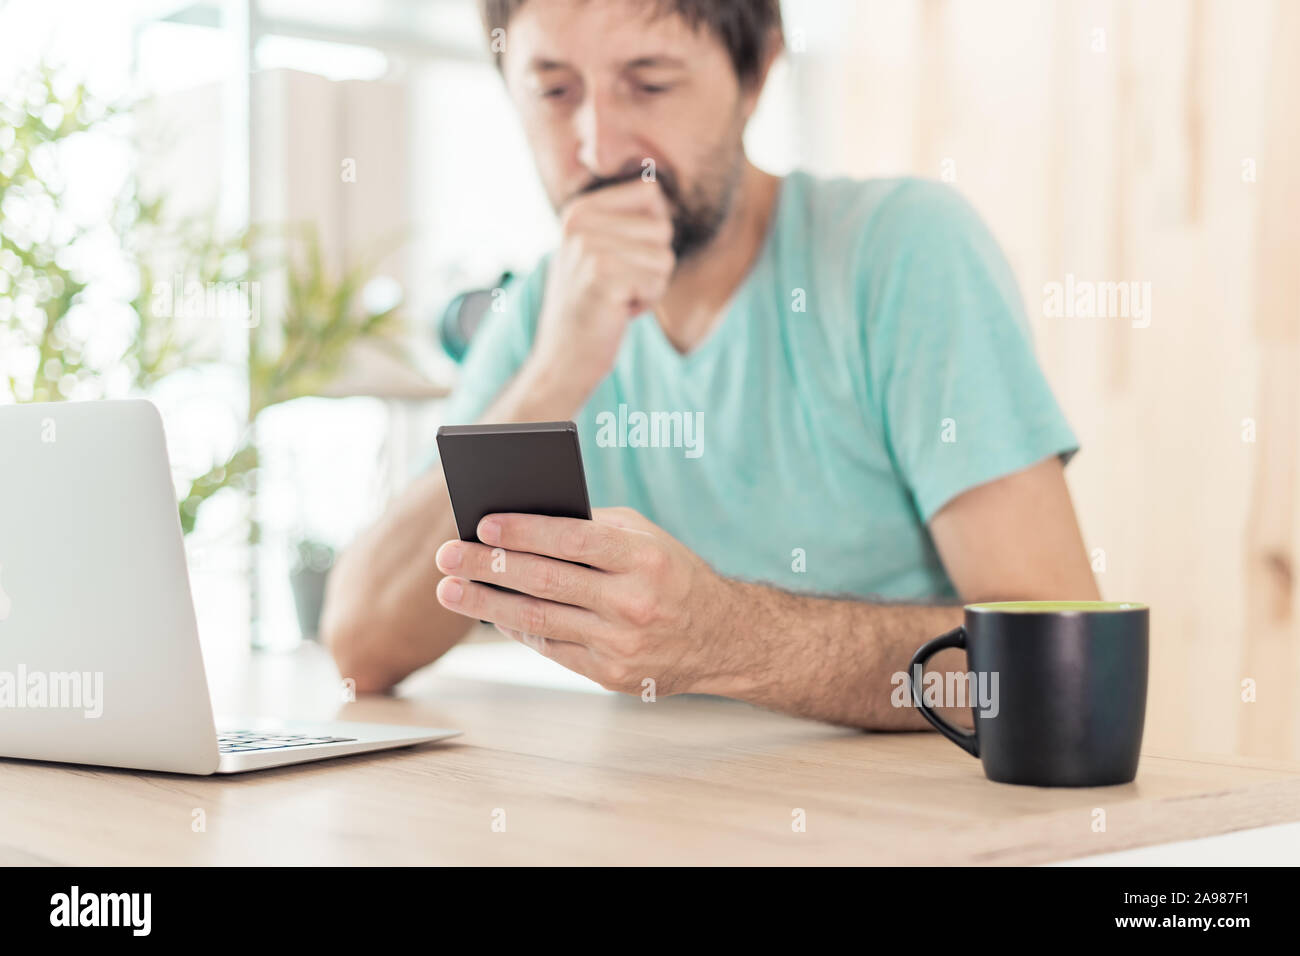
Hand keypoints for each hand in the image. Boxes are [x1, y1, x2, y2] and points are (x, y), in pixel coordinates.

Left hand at [433, 507, 739, 695]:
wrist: (722, 638)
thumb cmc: (672, 574)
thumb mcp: (646, 538)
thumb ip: (593, 527)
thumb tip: (522, 522)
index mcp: (644, 558)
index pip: (573, 540)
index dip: (525, 531)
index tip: (482, 523)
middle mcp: (634, 602)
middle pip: (546, 581)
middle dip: (490, 566)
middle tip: (448, 555)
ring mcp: (622, 643)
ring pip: (540, 620)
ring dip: (487, 605)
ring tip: (451, 590)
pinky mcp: (612, 675)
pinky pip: (552, 649)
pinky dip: (518, 630)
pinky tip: (490, 615)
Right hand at [530, 180, 674, 397]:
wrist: (562, 359)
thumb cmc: (593, 307)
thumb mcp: (599, 252)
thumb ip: (625, 220)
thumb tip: (660, 188)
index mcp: (579, 210)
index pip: (651, 192)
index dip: (652, 231)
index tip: (623, 258)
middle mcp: (580, 222)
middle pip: (663, 227)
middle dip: (652, 264)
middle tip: (617, 286)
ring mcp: (589, 247)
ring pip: (665, 257)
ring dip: (650, 285)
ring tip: (615, 298)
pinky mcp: (602, 275)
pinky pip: (658, 282)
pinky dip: (645, 303)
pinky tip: (616, 310)